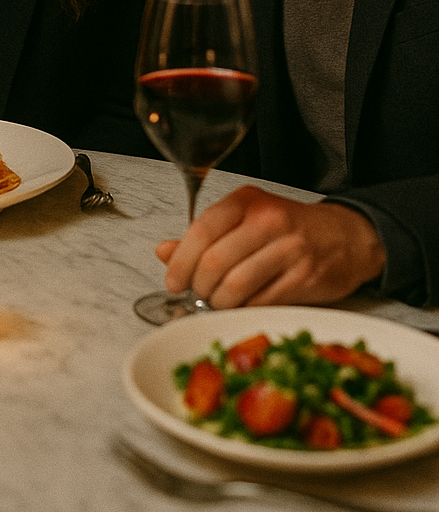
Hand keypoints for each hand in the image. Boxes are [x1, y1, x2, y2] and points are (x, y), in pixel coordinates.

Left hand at [155, 184, 386, 306]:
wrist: (348, 237)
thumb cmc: (290, 229)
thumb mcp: (245, 219)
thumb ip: (204, 236)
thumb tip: (163, 251)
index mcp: (247, 201)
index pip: (201, 230)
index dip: (181, 261)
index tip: (174, 281)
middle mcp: (268, 220)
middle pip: (215, 262)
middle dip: (199, 287)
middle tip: (198, 295)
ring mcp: (290, 249)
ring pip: (236, 285)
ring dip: (219, 302)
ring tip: (219, 302)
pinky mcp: (306, 277)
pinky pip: (262, 302)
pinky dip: (244, 310)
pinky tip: (242, 307)